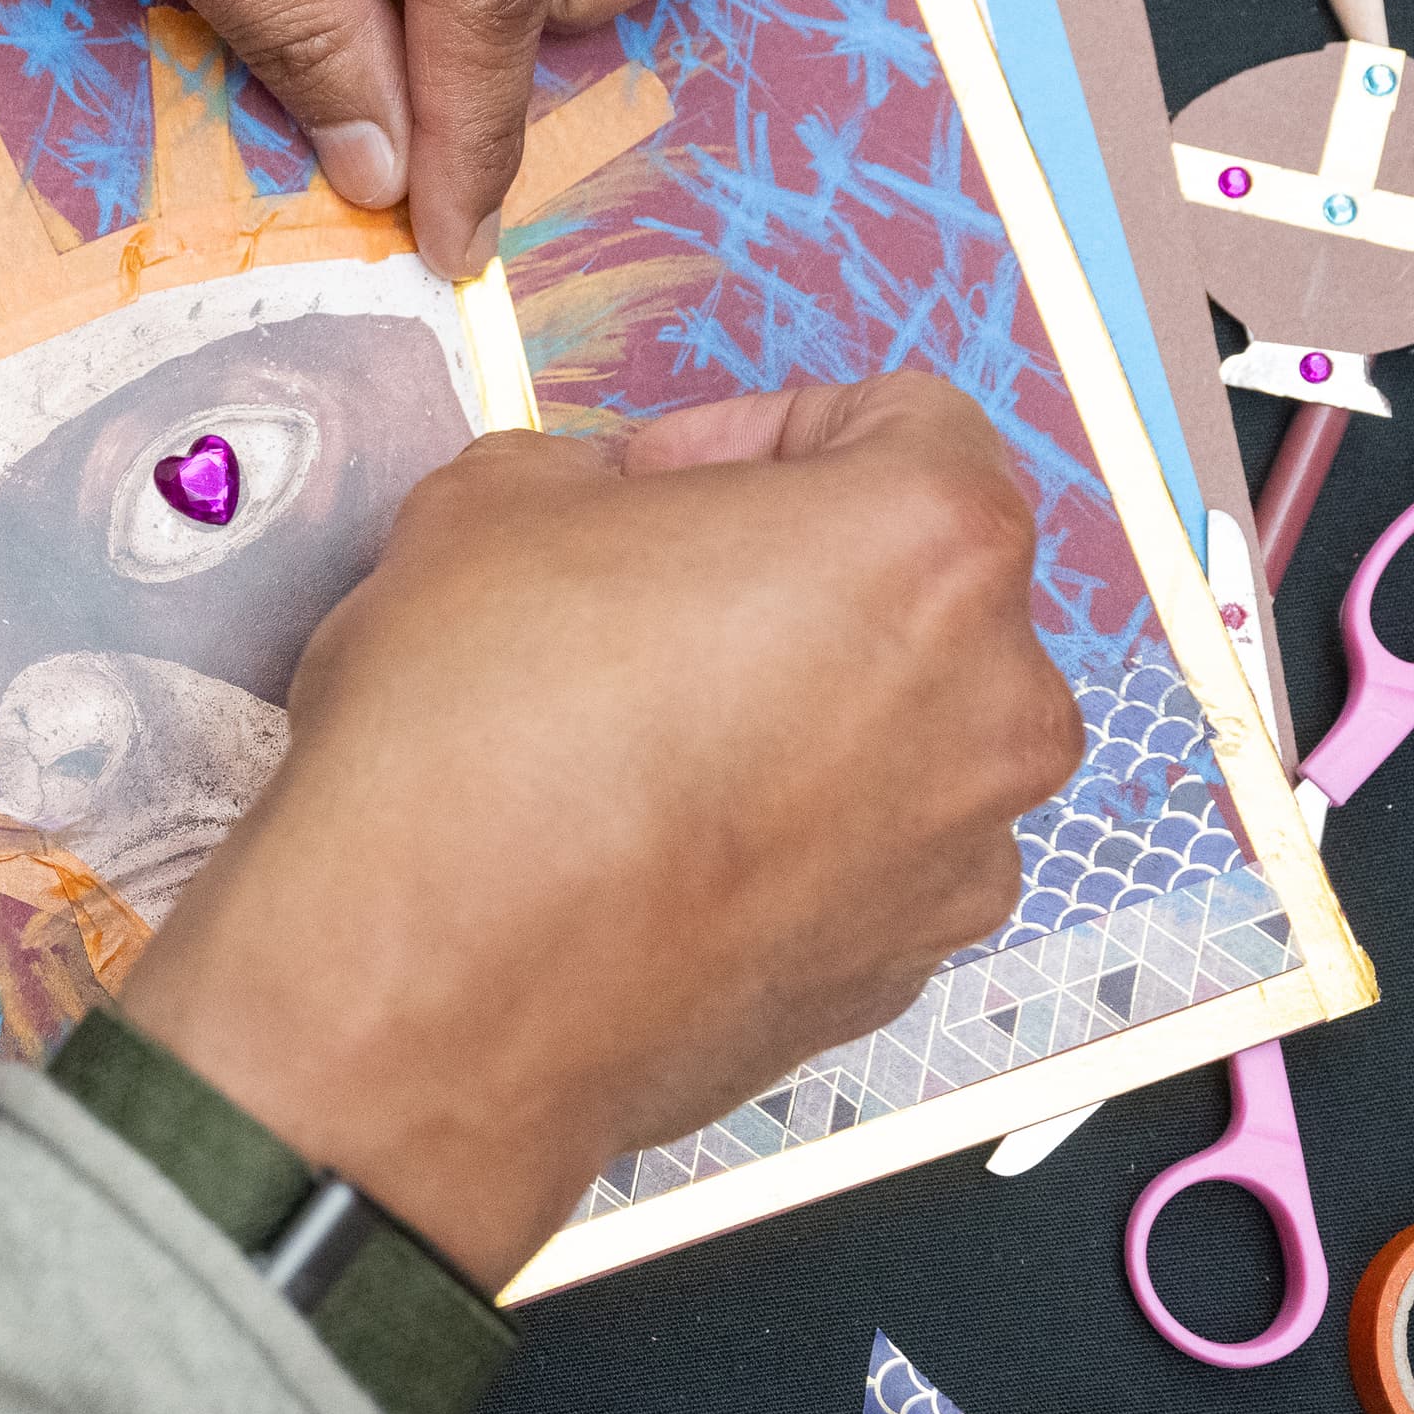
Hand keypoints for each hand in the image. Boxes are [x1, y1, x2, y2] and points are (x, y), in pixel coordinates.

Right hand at [113, 378, 1084, 1289]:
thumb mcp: (489, 502)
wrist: (421, 993)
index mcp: (930, 543)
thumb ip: (591, 478)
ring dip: (792, 712)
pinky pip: (857, 861)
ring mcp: (955, 859)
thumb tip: (605, 514)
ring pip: (896, 735)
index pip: (909, 421)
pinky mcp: (892, 975)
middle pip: (921, 589)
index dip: (761, 432)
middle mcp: (991, 704)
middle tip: (645, 598)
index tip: (671, 476)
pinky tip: (642, 842)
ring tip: (635, 736)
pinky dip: (777, 837)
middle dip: (789, 578)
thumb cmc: (469, 744)